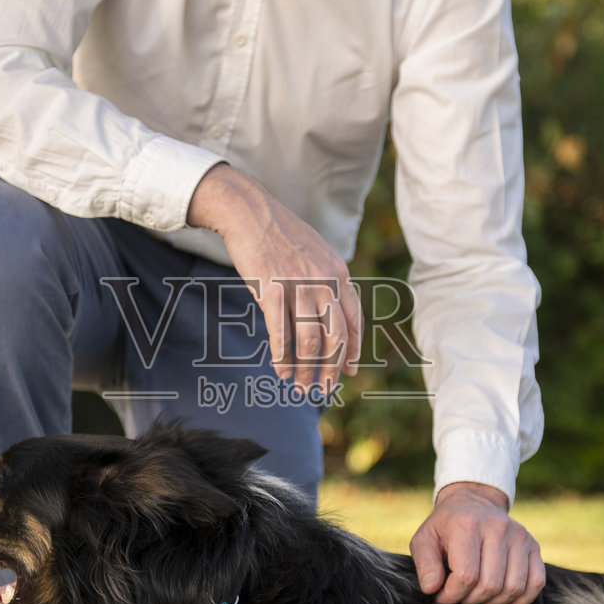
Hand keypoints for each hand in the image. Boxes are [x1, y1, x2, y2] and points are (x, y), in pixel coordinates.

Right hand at [187, 164, 361, 394]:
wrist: (250, 212)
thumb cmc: (279, 235)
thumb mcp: (315, 254)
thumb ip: (326, 282)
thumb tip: (328, 314)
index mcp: (338, 273)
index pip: (354, 321)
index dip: (353, 351)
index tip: (349, 372)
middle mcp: (324, 281)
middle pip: (335, 337)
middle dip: (330, 370)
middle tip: (324, 391)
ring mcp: (299, 286)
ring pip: (310, 341)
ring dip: (307, 370)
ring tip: (301, 388)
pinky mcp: (272, 290)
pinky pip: (282, 333)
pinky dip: (283, 358)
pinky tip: (282, 372)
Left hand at [410, 481, 545, 603]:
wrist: (474, 502)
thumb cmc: (446, 526)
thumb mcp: (424, 539)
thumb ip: (425, 564)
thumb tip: (432, 588)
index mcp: (467, 525)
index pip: (466, 575)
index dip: (453, 594)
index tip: (443, 595)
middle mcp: (497, 527)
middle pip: (490, 584)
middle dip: (471, 600)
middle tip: (461, 596)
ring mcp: (519, 536)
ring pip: (514, 587)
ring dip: (494, 602)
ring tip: (478, 596)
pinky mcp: (533, 545)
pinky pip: (536, 582)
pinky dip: (520, 599)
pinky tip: (502, 598)